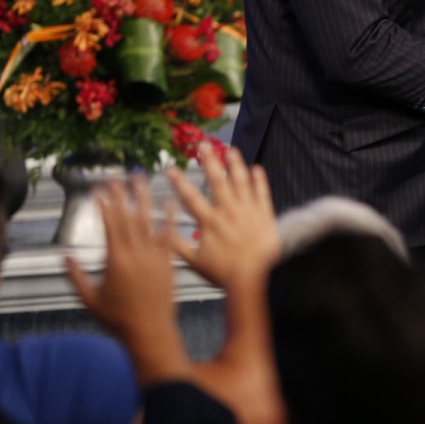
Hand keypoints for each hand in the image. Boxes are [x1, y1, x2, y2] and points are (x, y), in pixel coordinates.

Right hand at [67, 176, 189, 382]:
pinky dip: (169, 218)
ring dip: (144, 199)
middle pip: (129, 218)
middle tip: (117, 177)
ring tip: (142, 179)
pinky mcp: (169, 262)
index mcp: (116, 261)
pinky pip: (170, 236)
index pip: (110, 225)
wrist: (151, 332)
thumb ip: (76, 277)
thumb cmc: (118, 320)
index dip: (105, 205)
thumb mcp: (90, 300)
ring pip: (149, 221)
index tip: (99, 189)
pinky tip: (170, 201)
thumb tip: (64, 257)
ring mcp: (155, 257)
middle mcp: (137, 254)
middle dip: (122, 196)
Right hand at [165, 147, 278, 289]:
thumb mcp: (195, 262)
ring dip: (236, 164)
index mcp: (210, 223)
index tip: (170, 169)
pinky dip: (259, 180)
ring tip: (231, 150)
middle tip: (203, 145)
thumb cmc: (225, 273)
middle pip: (218, 181)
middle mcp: (229, 213)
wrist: (256, 278)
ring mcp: (248, 212)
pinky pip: (262, 193)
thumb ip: (177, 245)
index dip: (179, 182)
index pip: (191, 198)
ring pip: (241, 182)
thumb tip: (159, 232)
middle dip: (209, 161)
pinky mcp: (265, 215)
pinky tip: (256, 168)